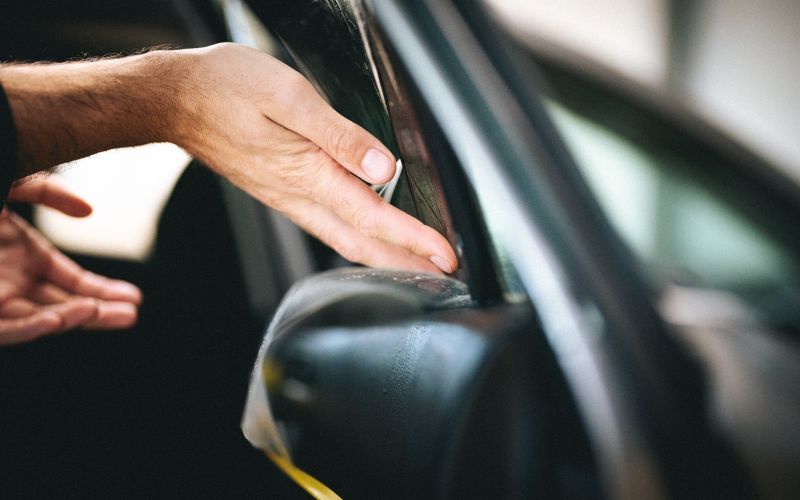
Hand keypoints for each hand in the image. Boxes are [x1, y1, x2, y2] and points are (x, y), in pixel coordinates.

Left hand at [0, 178, 141, 345]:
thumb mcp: (7, 182)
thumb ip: (46, 190)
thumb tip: (89, 213)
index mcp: (19, 254)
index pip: (68, 280)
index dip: (100, 289)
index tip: (132, 296)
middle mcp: (9, 281)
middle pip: (63, 303)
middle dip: (100, 310)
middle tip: (133, 313)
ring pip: (43, 318)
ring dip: (80, 319)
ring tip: (117, 316)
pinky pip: (10, 329)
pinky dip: (39, 327)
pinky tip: (68, 317)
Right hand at [173, 44, 457, 273]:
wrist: (176, 100)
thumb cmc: (226, 91)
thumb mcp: (289, 98)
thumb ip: (340, 136)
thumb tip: (383, 167)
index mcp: (308, 175)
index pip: (374, 218)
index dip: (414, 240)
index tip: (446, 256)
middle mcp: (299, 197)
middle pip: (362, 245)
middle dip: (405, 264)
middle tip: (442, 277)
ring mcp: (288, 199)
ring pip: (345, 241)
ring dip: (384, 257)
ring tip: (416, 265)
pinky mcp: (281, 192)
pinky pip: (328, 228)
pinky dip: (358, 241)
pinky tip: (368, 238)